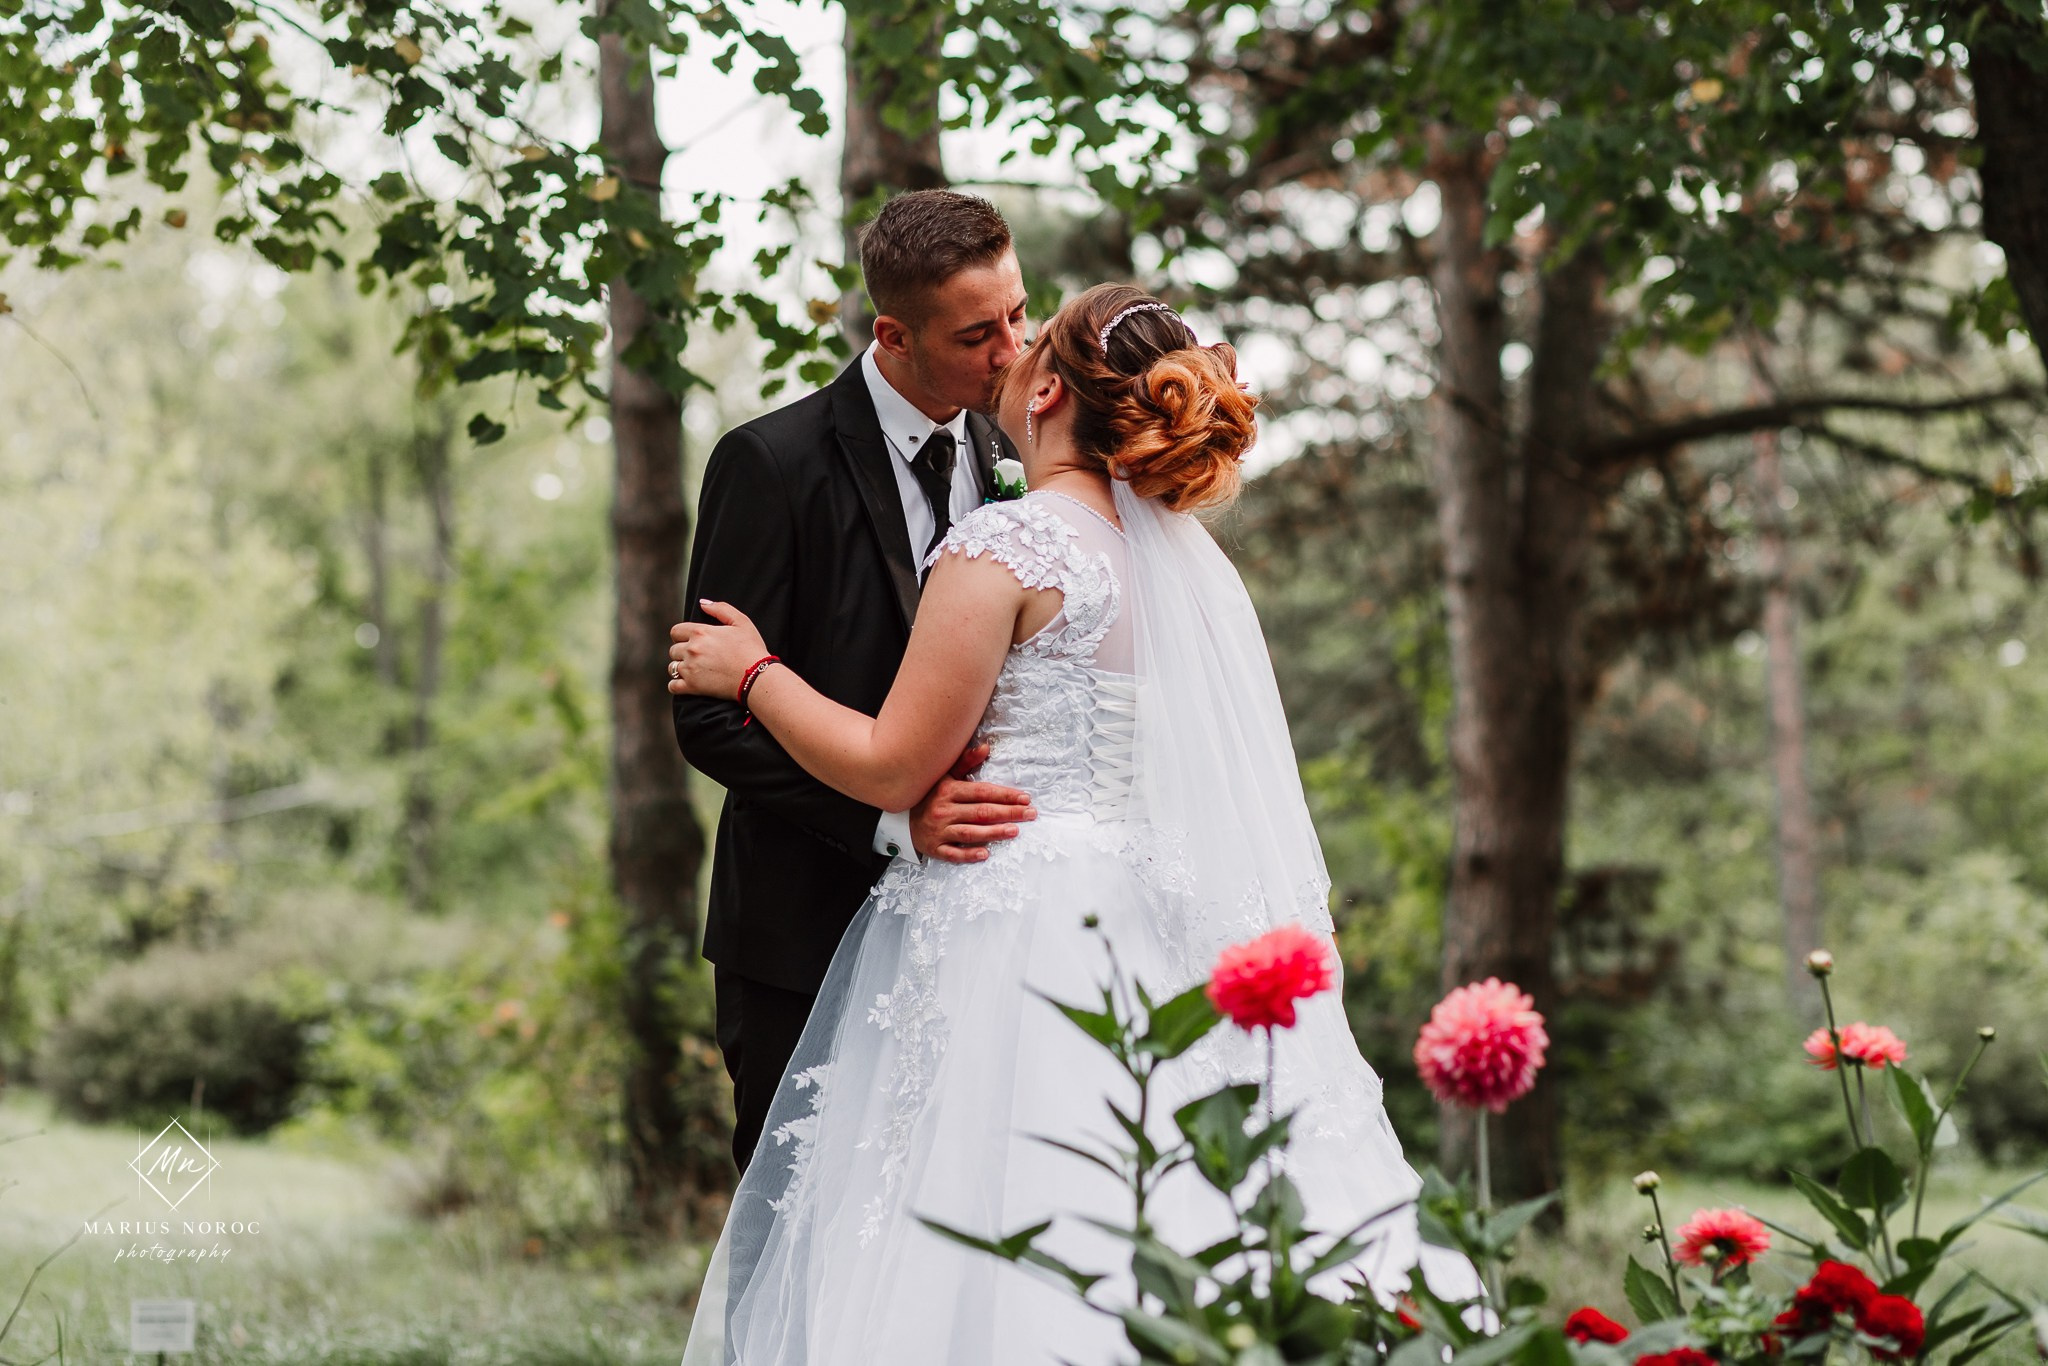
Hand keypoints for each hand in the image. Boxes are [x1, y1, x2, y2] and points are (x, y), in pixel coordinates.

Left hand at [667, 600, 771, 699]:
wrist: (757, 677)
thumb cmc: (752, 649)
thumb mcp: (741, 622)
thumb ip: (721, 609)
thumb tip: (703, 603)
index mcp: (701, 632)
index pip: (676, 631)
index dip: (682, 636)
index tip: (690, 641)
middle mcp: (692, 649)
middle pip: (673, 650)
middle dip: (682, 652)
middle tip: (697, 657)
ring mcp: (691, 669)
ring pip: (672, 667)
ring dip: (680, 668)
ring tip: (694, 670)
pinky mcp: (693, 686)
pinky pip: (673, 686)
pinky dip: (677, 685)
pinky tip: (686, 683)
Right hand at [909, 743, 1034, 863]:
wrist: (902, 819)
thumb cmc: (930, 795)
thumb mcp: (945, 775)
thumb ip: (966, 762)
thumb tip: (986, 747)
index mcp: (949, 790)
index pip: (982, 792)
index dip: (1004, 795)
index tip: (1025, 798)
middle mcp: (944, 810)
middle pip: (981, 812)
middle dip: (1008, 813)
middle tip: (1030, 814)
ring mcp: (939, 830)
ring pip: (970, 832)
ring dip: (994, 832)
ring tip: (1015, 831)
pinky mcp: (935, 848)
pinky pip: (953, 853)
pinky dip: (968, 854)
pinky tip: (985, 854)